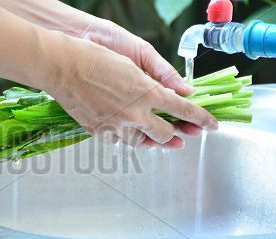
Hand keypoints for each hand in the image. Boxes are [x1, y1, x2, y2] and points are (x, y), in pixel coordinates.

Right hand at [45, 35, 216, 149]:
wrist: (63, 67)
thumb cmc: (95, 58)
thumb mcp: (132, 64)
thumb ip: (156, 81)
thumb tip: (175, 93)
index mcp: (148, 93)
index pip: (185, 111)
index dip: (202, 119)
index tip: (212, 126)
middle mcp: (136, 114)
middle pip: (166, 135)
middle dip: (174, 134)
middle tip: (177, 133)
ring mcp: (117, 126)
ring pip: (142, 142)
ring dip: (149, 137)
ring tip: (149, 132)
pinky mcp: (100, 132)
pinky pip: (119, 142)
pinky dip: (125, 136)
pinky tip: (123, 127)